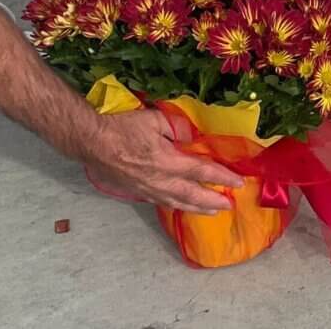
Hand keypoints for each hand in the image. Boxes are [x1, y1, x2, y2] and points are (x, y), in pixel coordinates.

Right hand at [79, 109, 240, 213]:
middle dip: (213, 200)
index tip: (239, 183)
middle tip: (229, 205)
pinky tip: (182, 207)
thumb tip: (192, 135)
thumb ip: (177, 127)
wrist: (91, 141)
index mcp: (167, 161)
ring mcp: (148, 189)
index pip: (201, 172)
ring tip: (213, 212)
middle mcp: (160, 180)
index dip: (222, 178)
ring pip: (177, 202)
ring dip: (197, 208)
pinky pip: (162, 202)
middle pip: (192, 194)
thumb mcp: (154, 118)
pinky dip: (177, 206)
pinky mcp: (137, 191)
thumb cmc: (122, 127)